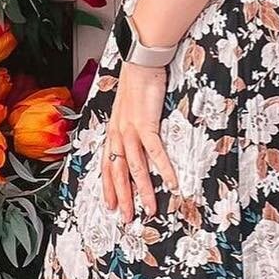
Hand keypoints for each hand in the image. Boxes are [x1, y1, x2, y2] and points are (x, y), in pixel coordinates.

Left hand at [101, 62, 178, 220]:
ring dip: (144, 190)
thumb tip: (135, 139)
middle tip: (128, 217)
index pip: (107, 164)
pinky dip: (164, 169)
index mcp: (113, 130)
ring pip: (135, 167)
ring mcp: (131, 129)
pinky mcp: (146, 124)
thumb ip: (128, 125)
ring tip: (151, 208)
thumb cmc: (136, 82)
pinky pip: (155, 152)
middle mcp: (118, 133)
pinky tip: (172, 182)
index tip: (111, 205)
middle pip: (118, 172)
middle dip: (123, 197)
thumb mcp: (127, 108)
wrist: (140, 62)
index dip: (108, 186)